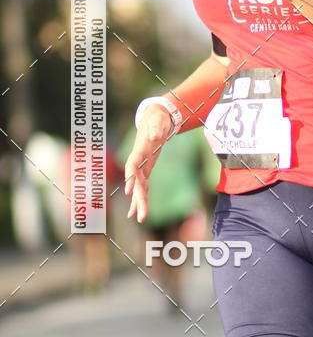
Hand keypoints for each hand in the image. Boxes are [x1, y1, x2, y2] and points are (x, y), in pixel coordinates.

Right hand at [124, 105, 172, 222]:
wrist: (156, 117)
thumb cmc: (158, 119)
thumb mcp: (158, 120)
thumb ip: (156, 128)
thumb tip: (156, 136)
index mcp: (139, 150)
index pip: (132, 166)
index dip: (130, 179)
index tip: (130, 192)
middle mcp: (138, 160)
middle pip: (136, 182)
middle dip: (138, 199)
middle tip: (140, 216)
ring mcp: (142, 165)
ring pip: (139, 187)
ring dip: (139, 202)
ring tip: (139, 218)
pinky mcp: (147, 168)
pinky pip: (144, 185)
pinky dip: (142, 197)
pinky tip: (140, 209)